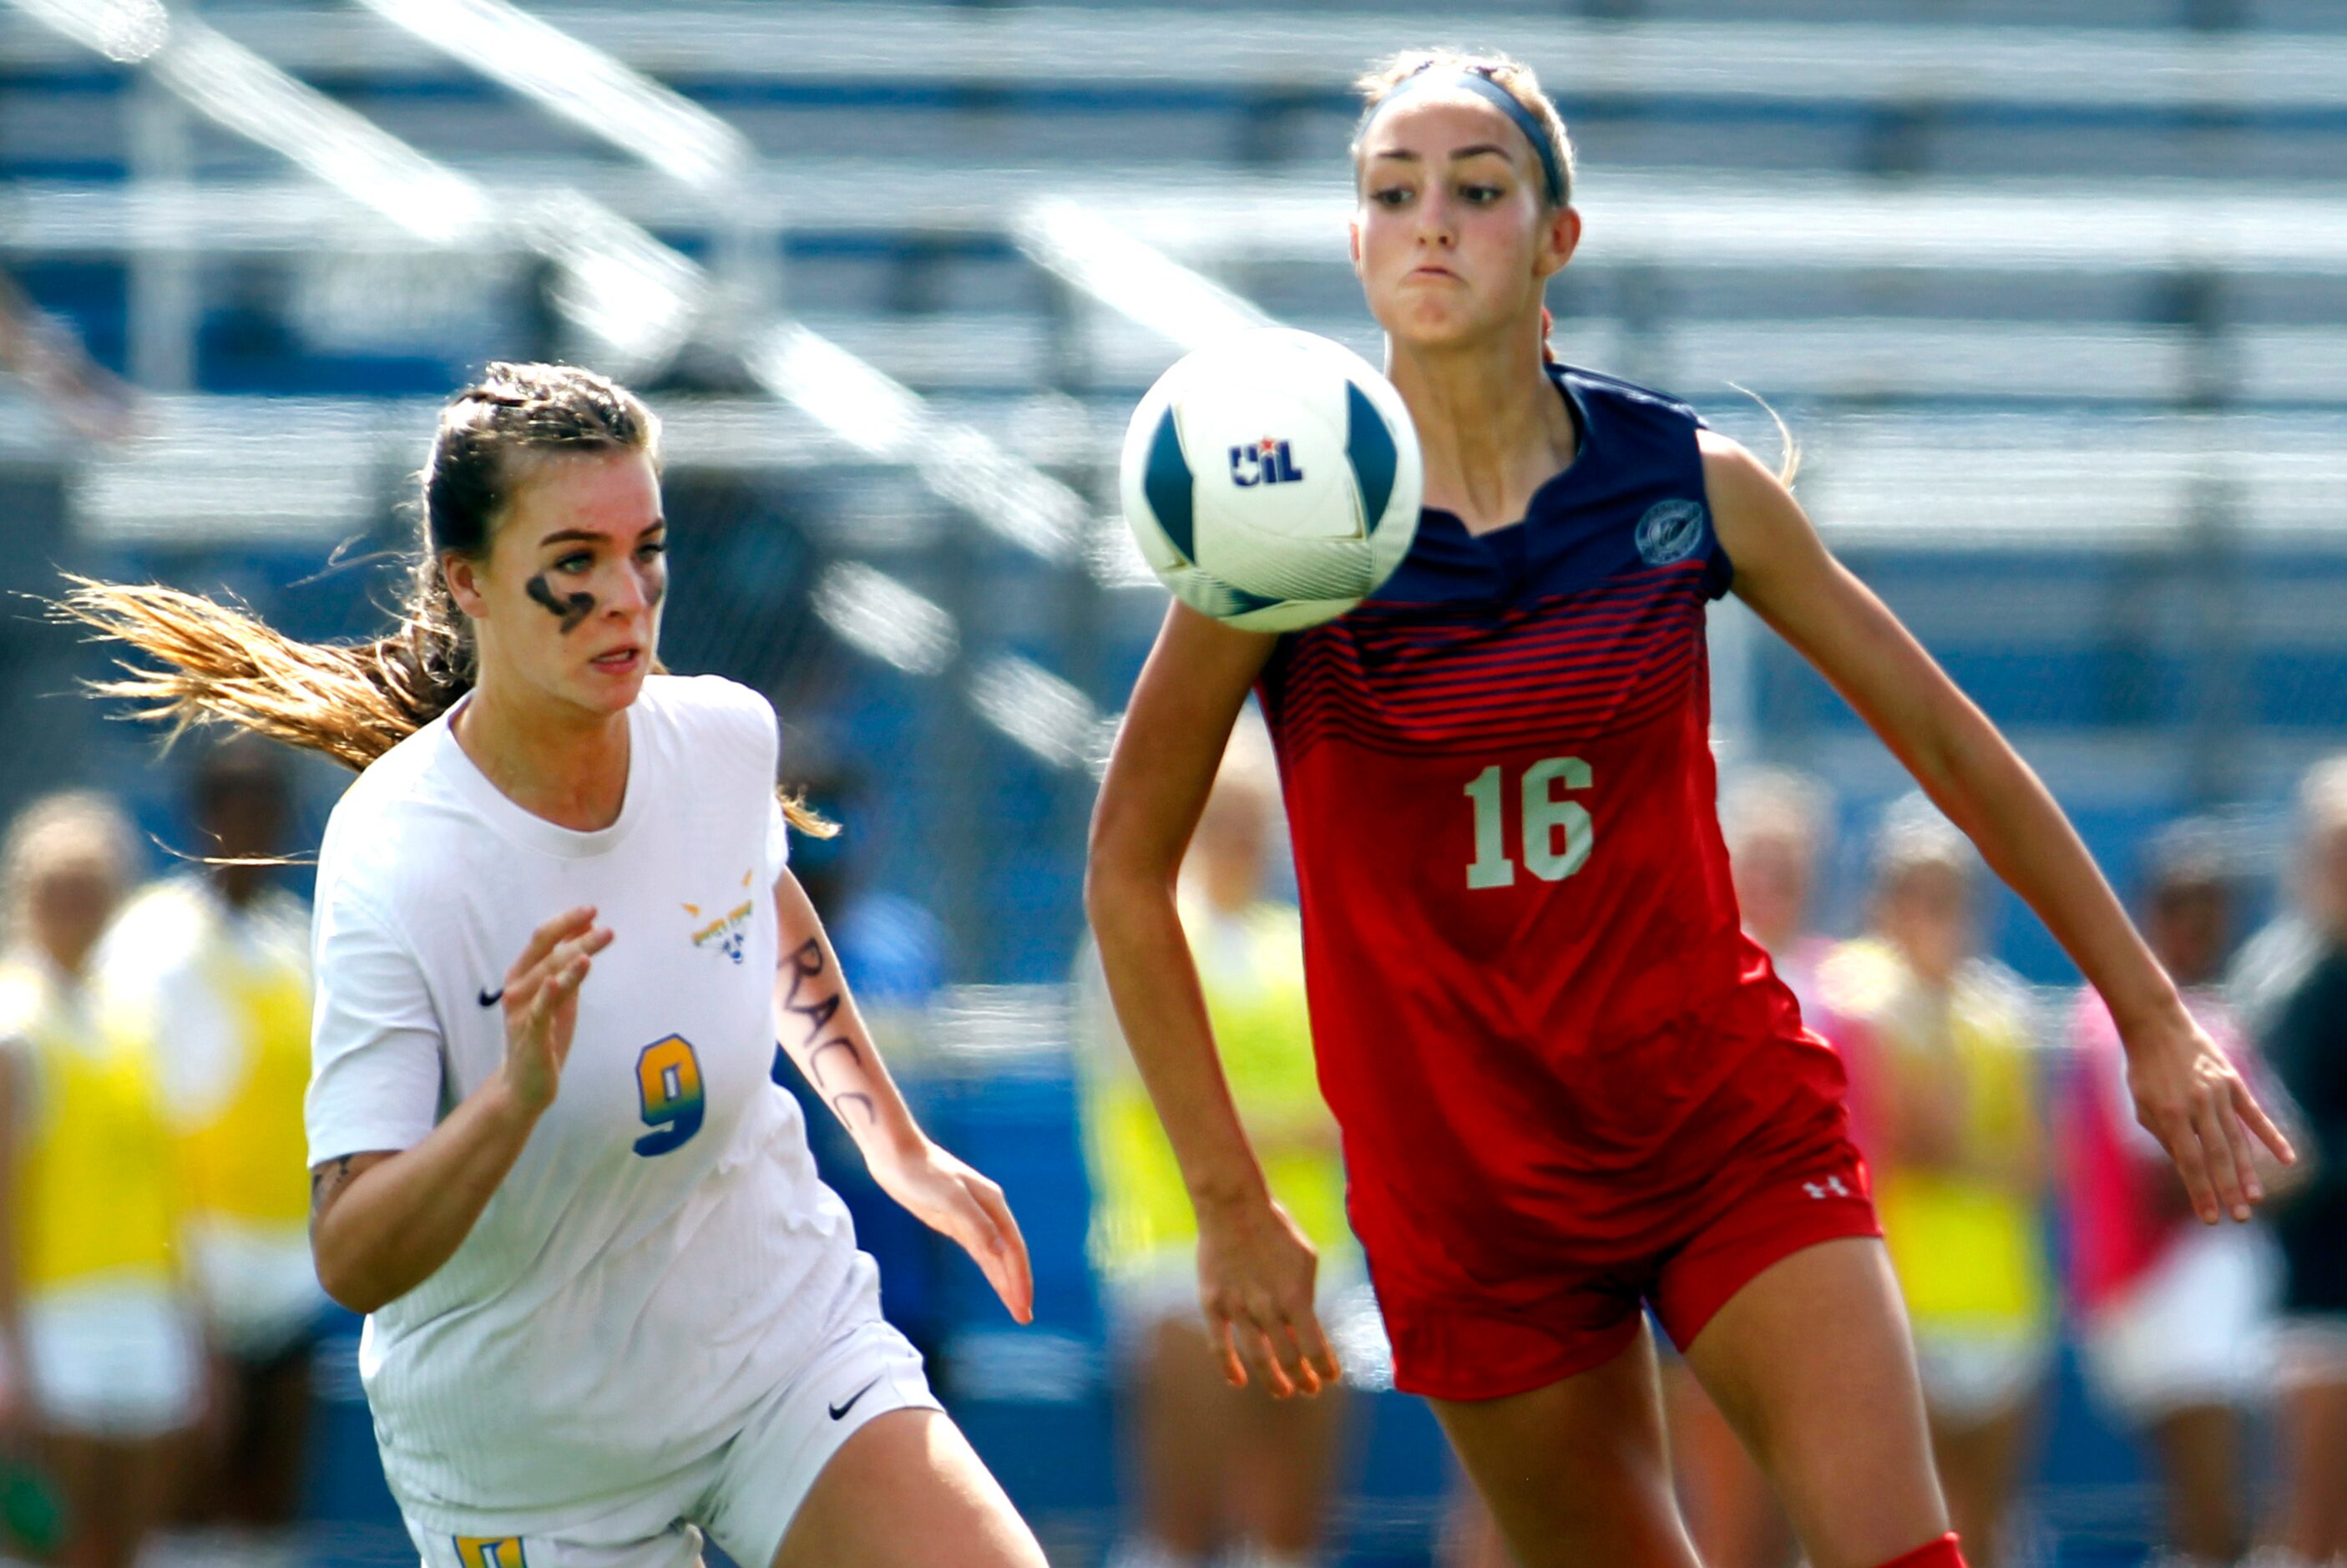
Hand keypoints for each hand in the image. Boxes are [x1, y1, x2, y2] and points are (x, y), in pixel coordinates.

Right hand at [497, 906, 611, 1114]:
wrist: (524, 1084)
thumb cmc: (544, 1035)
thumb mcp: (560, 994)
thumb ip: (569, 963)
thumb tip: (587, 926)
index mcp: (522, 975)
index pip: (542, 939)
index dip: (566, 922)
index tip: (592, 910)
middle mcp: (517, 990)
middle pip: (547, 955)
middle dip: (575, 938)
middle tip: (606, 930)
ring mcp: (522, 1013)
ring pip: (546, 978)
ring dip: (571, 962)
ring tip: (593, 949)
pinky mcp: (530, 1036)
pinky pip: (539, 1011)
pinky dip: (547, 994)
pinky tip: (556, 980)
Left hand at [868, 1136, 1033, 1324]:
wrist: (895, 1154)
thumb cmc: (922, 1172)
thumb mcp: (950, 1196)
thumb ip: (976, 1223)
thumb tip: (1000, 1250)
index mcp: (993, 1204)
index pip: (1013, 1249)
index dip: (1020, 1278)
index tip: (1023, 1305)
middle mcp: (987, 1211)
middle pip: (1008, 1255)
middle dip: (1016, 1285)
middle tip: (1024, 1316)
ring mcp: (971, 1217)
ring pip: (994, 1256)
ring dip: (1005, 1281)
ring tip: (1016, 1307)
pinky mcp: (954, 1222)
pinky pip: (979, 1251)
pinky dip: (989, 1268)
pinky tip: (994, 1280)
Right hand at [1193, 1190, 1340, 1398]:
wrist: (1233, 1206)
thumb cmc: (1276, 1229)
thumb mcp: (1305, 1260)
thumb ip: (1306, 1297)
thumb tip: (1306, 1329)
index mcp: (1296, 1297)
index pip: (1315, 1348)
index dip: (1325, 1369)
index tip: (1330, 1378)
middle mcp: (1267, 1308)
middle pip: (1288, 1358)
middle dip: (1302, 1379)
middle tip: (1309, 1388)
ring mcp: (1238, 1308)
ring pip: (1258, 1358)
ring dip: (1273, 1380)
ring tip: (1283, 1392)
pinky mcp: (1213, 1304)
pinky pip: (1219, 1345)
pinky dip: (1229, 1367)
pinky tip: (1238, 1381)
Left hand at [2121, 1000, 2295, 1223]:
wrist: (2157, 1026)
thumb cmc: (2145, 1071)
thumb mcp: (2143, 1106)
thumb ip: (2165, 1137)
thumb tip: (2188, 1168)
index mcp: (2169, 1114)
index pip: (2188, 1162)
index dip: (2200, 1192)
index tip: (2210, 1218)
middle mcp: (2197, 1105)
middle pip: (2217, 1156)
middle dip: (2227, 1189)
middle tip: (2240, 1218)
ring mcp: (2218, 1093)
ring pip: (2237, 1140)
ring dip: (2247, 1172)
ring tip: (2254, 1199)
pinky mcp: (2233, 1082)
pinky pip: (2255, 1115)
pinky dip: (2271, 1137)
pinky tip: (2286, 1159)